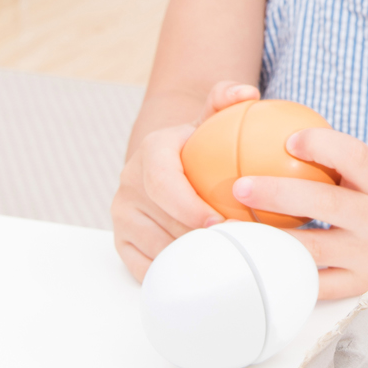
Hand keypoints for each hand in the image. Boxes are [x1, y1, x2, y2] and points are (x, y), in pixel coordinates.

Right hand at [112, 80, 258, 279]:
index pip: (163, 183)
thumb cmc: (203, 143)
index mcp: (151, 152)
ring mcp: (123, 215)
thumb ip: (228, 98)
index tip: (220, 223)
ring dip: (194, 259)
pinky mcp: (122, 243)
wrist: (174, 162)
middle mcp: (129, 184)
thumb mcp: (214, 117)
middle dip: (203, 239)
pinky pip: (149, 268)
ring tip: (229, 262)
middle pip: (165, 222)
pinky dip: (178, 273)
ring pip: (160, 248)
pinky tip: (207, 273)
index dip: (189, 207)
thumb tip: (246, 94)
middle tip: (239, 249)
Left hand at [229, 126, 367, 299]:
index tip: (290, 139)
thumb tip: (286, 139)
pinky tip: (263, 262)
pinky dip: (290, 273)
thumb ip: (345, 160)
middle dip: (277, 192)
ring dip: (271, 238)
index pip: (352, 156)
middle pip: (324, 204)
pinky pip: (319, 284)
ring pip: (313, 249)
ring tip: (237, 229)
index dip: (319, 144)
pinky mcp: (365, 284)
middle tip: (241, 184)